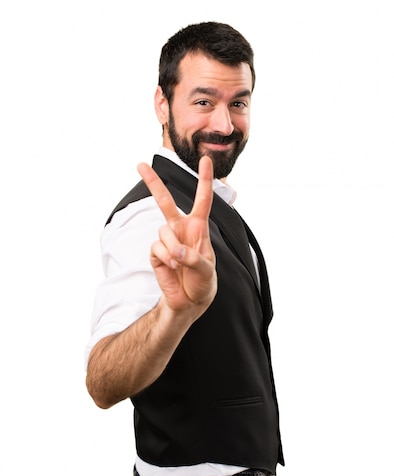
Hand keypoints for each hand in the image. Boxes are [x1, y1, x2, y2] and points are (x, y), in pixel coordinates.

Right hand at [137, 156, 216, 316]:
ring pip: (163, 232)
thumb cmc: (203, 281)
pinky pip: (157, 247)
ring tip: (180, 262)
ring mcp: (167, 240)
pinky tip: (171, 266)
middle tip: (139, 164)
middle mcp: (180, 229)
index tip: (205, 159)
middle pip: (165, 201)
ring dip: (173, 248)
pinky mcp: (156, 253)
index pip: (202, 200)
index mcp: (198, 227)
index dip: (204, 179)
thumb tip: (176, 251)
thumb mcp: (206, 270)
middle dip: (153, 183)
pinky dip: (165, 257)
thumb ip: (193, 258)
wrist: (189, 301)